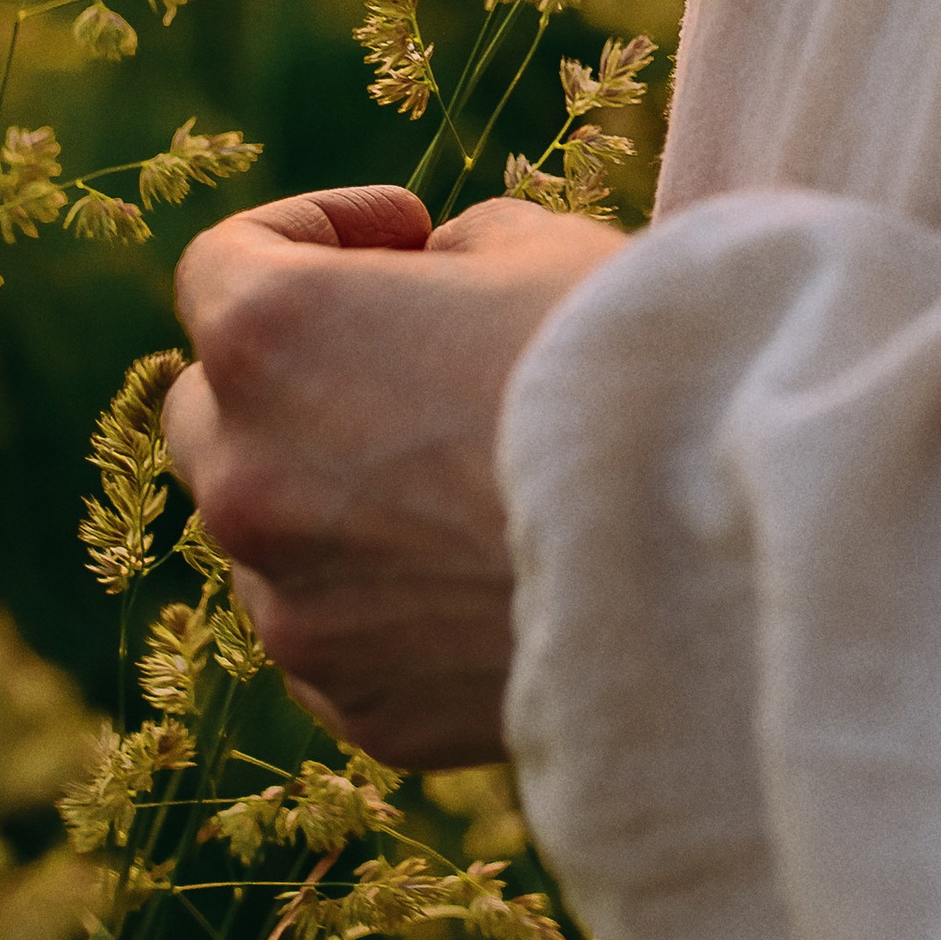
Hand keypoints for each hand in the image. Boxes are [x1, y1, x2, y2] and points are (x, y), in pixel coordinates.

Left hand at [164, 185, 625, 767]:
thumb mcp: (548, 251)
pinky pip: (340, 640)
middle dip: (288, 380)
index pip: (220, 268)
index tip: (402, 237)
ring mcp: (293, 608)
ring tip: (468, 486)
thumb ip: (456, 251)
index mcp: (270, 339)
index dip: (312, 233)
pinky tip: (495, 577)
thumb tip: (433, 277)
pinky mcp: (358, 705)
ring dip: (334, 499)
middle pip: (208, 412)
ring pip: (270, 540)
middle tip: (405, 363)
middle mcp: (247, 478)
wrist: (732, 552)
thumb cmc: (638, 370)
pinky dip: (387, 606)